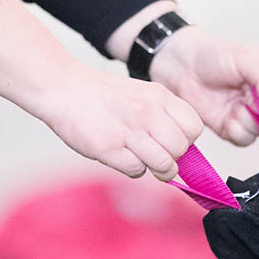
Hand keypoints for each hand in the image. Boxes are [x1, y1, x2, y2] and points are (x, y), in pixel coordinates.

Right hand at [36, 62, 203, 179]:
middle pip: (180, 150)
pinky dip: (132, 169)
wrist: (64, 88)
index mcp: (160, 97)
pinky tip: (122, 157)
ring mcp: (129, 130)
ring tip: (143, 160)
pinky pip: (136, 170)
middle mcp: (148, 112)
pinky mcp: (109, 148)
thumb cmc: (104, 96)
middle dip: (172, 159)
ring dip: (156, 169)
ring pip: (163, 164)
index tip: (173, 142)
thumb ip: (165, 116)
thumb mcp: (144, 95)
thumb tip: (183, 147)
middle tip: (157, 156)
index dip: (186, 140)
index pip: (194, 128)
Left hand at [147, 26, 258, 145]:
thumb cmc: (212, 56)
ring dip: (250, 121)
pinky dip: (237, 130)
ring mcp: (251, 115)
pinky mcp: (234, 128)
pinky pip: (246, 139)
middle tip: (249, 99)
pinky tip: (227, 116)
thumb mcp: (244, 57)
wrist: (182, 68)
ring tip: (235, 105)